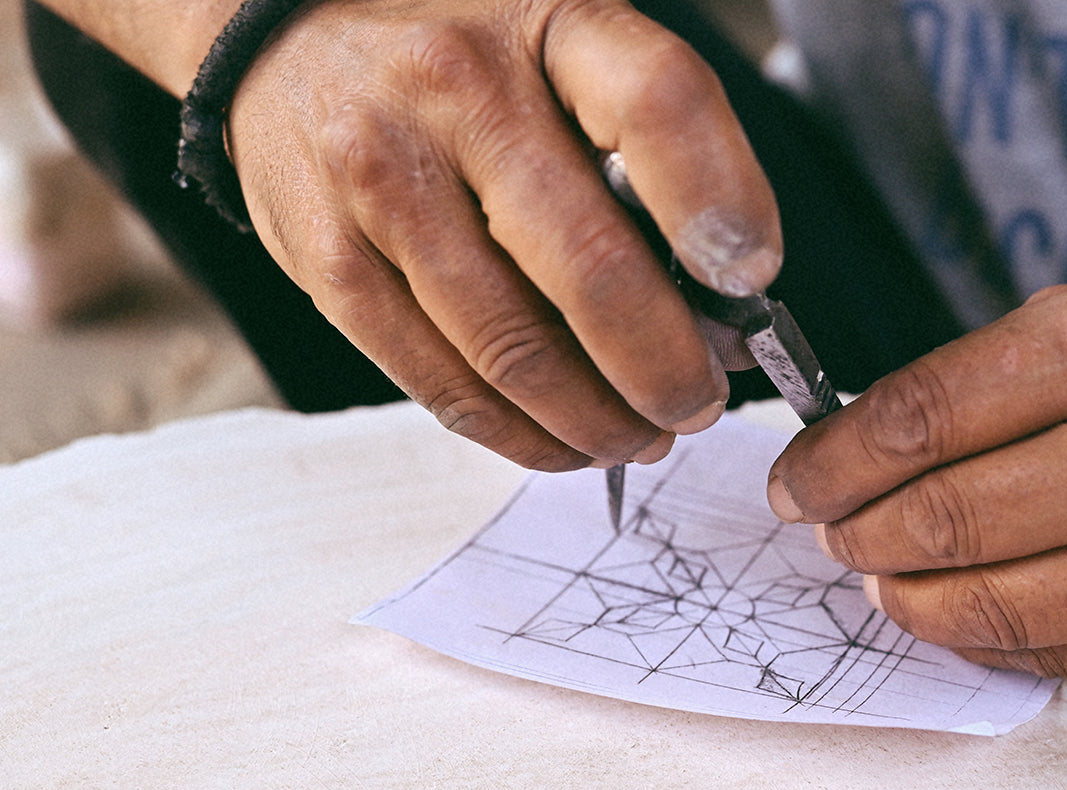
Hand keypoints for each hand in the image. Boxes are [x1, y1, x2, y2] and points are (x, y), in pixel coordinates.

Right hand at [226, 0, 780, 469]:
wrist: (284, 38)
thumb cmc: (462, 56)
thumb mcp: (565, 48)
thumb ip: (648, 148)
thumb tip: (720, 297)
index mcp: (548, 24)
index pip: (659, 105)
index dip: (723, 207)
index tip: (752, 279)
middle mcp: (457, 96)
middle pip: (592, 269)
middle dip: (667, 369)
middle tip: (698, 402)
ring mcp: (383, 183)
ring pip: (517, 352)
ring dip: (601, 422)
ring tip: (641, 436)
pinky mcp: (331, 265)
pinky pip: (446, 386)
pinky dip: (523, 437)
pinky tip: (565, 442)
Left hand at [766, 269, 1066, 682]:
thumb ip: (995, 376)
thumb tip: (868, 449)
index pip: (927, 416)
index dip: (835, 459)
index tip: (797, 480)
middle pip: (947, 519)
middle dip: (856, 532)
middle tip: (828, 530)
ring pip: (991, 607)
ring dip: (904, 597)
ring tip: (879, 574)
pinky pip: (1054, 656)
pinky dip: (983, 639)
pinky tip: (957, 611)